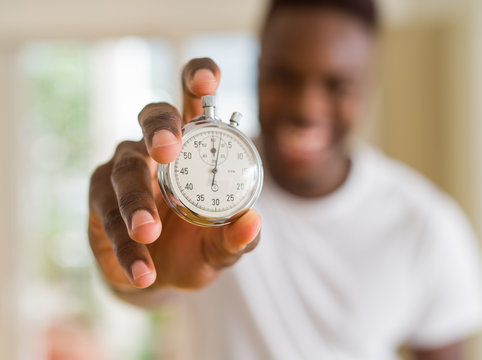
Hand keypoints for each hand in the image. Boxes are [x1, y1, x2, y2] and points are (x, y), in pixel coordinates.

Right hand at [88, 58, 260, 291]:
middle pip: (151, 116)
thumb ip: (237, 236)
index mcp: (193, 144)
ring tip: (149, 232)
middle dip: (159, 128)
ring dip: (136, 201)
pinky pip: (106, 216)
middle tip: (167, 150)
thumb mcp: (220, 246)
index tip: (208, 81)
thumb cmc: (194, 246)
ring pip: (124, 169)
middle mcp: (155, 148)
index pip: (194, 97)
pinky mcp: (98, 201)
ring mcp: (123, 170)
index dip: (198, 77)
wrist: (158, 277)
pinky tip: (142, 271)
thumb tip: (253, 221)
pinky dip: (125, 246)